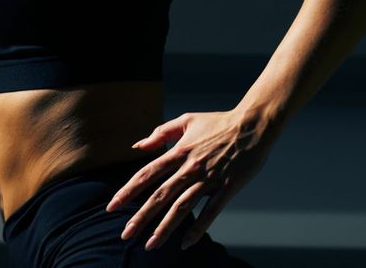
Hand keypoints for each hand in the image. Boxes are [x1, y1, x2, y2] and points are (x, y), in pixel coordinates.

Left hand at [104, 109, 274, 251]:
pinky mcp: (227, 187)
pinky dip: (198, 228)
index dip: (128, 191)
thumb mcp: (186, 120)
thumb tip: (138, 145)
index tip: (112, 207)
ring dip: (165, 228)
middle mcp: (190, 168)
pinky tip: (185, 243)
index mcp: (179, 152)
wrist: (253, 124)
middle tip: (125, 234)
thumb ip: (161, 133)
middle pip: (160, 195)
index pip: (147, 174)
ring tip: (150, 245)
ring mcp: (209, 179)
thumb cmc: (219, 122)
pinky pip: (211, 212)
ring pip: (182, 207)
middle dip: (141, 216)